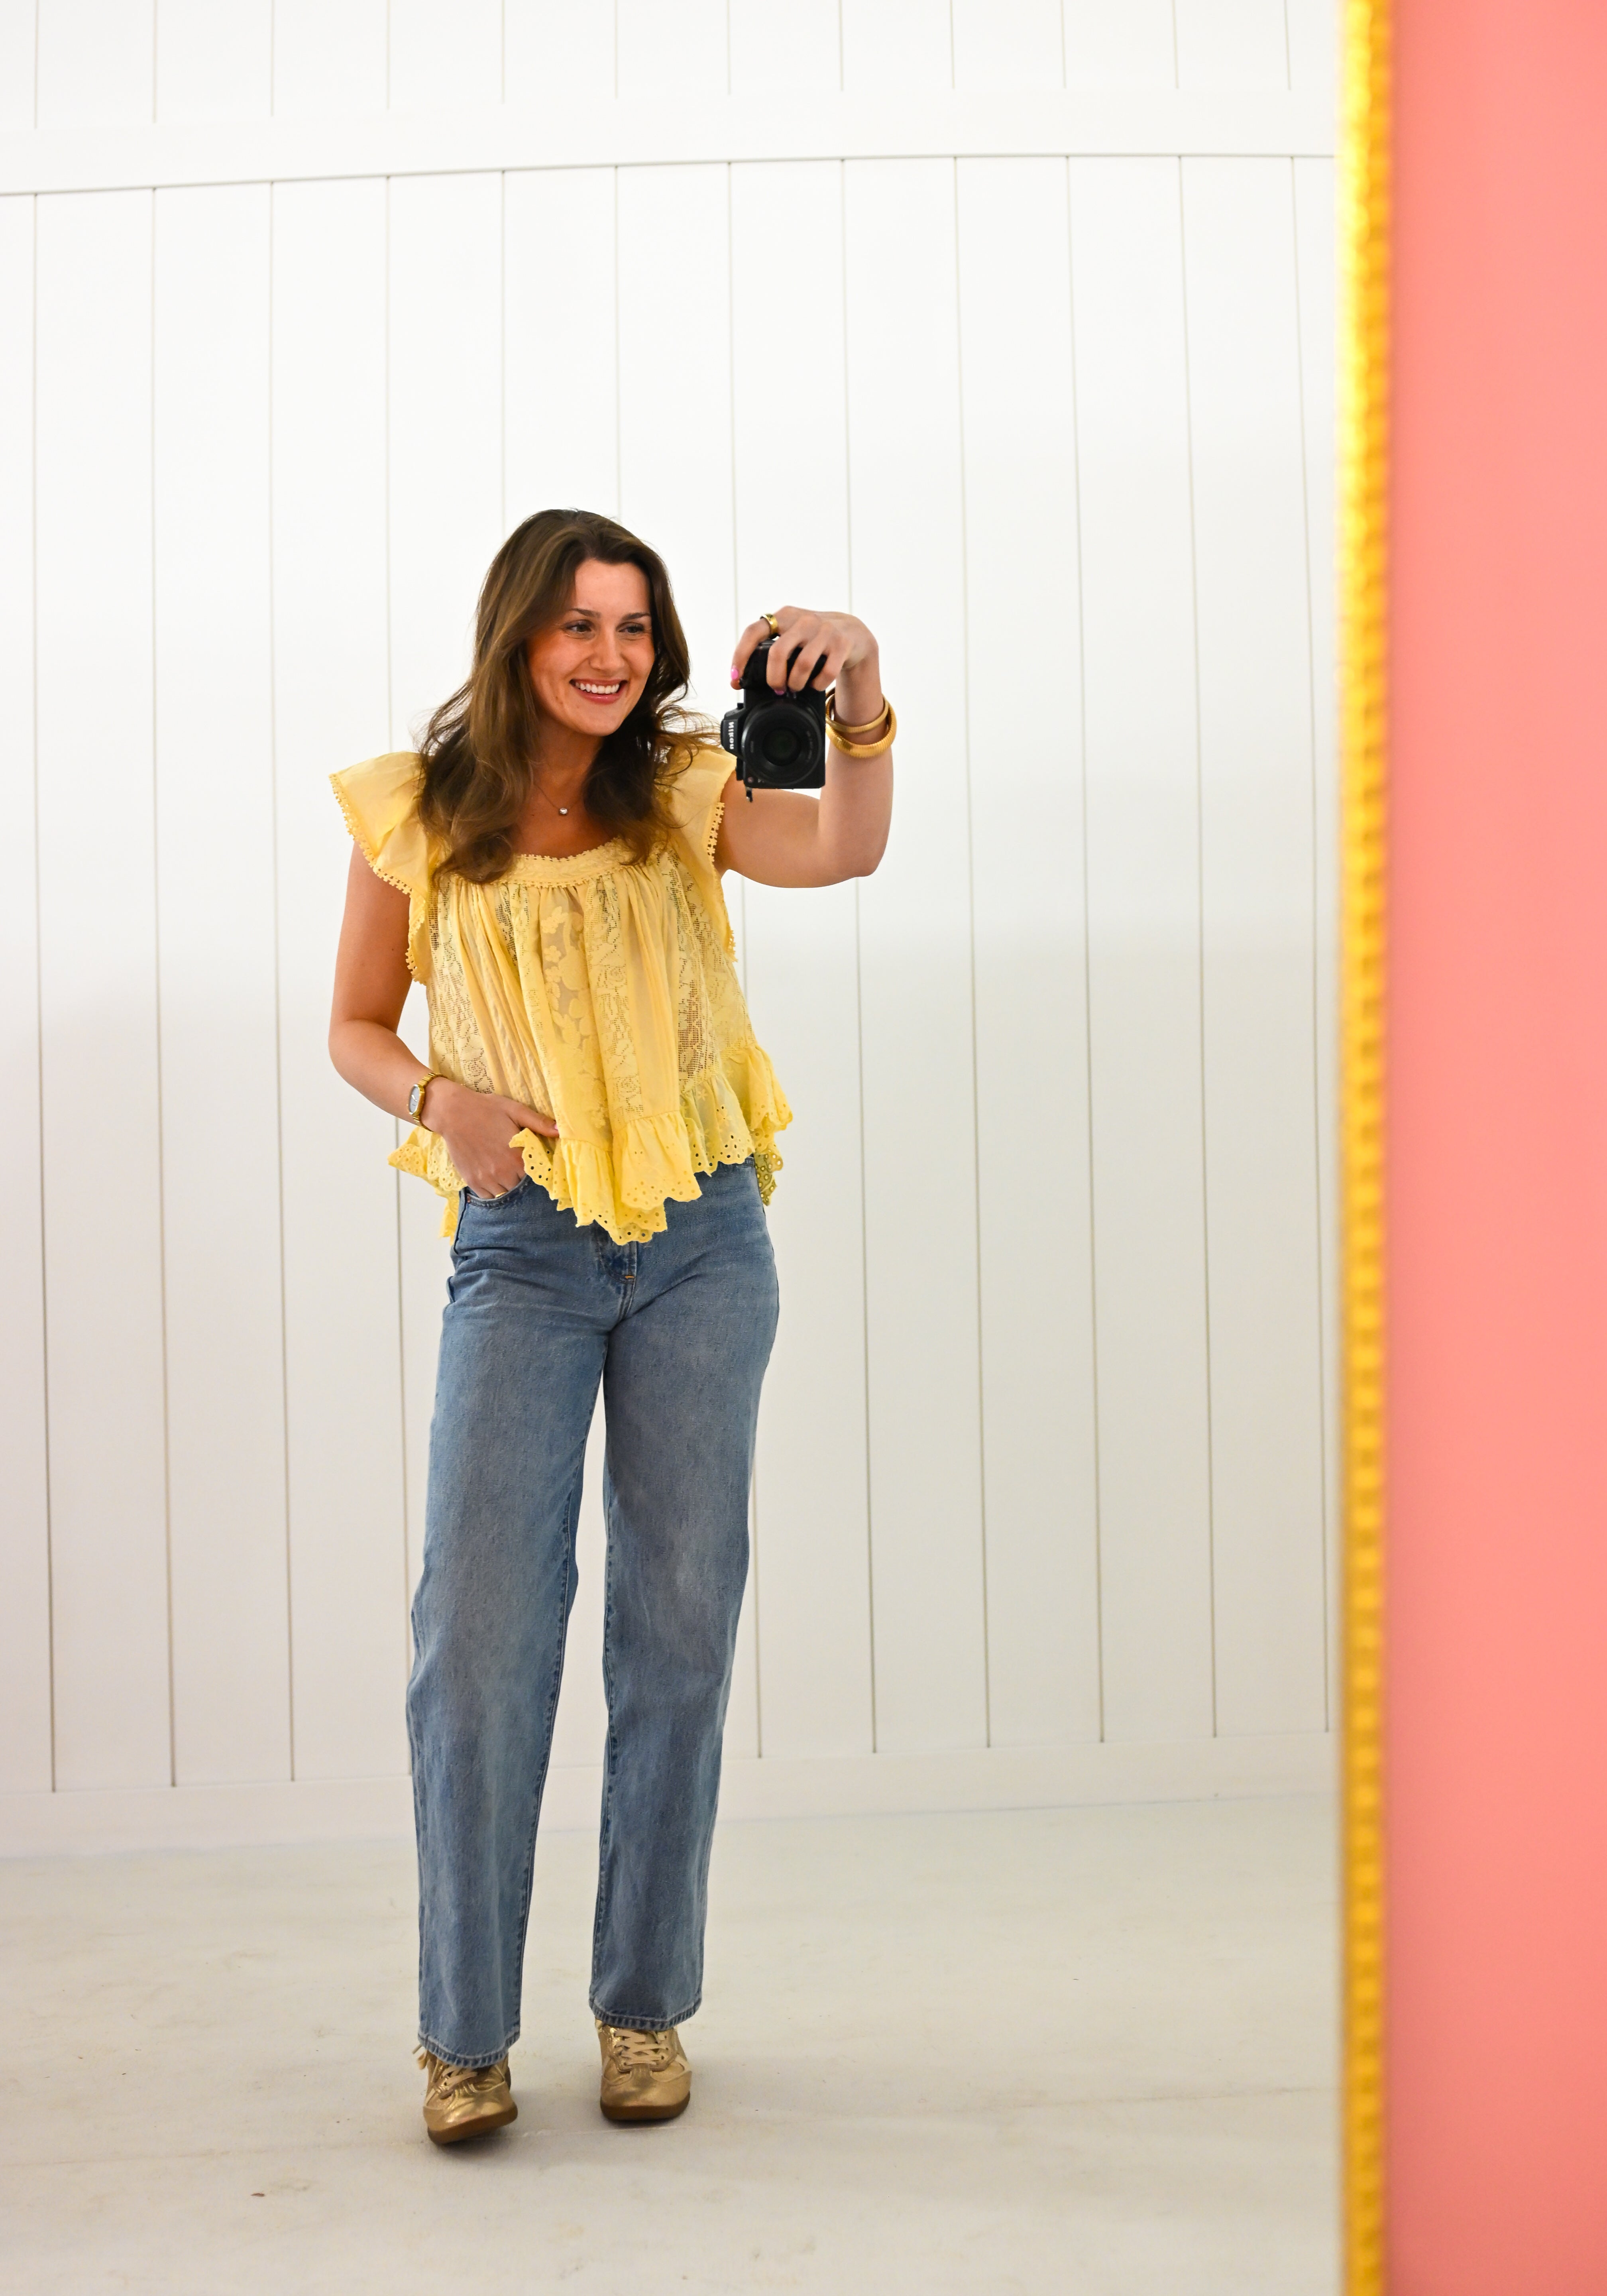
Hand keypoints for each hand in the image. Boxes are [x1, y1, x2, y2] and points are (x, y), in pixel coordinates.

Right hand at [425, 1079, 557, 1198]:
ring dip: (506, 1183)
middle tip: (512, 1161)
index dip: (532, 1167)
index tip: (528, 1159)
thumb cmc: (487, 1109)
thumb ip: (539, 1123)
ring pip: (504, 1192)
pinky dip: (492, 1189)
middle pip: (520, 1185)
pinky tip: (491, 1175)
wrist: (453, 1112)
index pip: (534, 1174)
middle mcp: (502, 1172)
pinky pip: (488, 1195)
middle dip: (519, 1175)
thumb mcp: (516, 1110)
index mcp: (517, 1157)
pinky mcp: (472, 1180)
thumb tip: (561, 1130)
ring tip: (501, 1167)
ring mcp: (486, 1178)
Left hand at [731, 606, 880, 702]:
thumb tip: (738, 680)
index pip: (753, 632)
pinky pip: (826, 672)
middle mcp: (803, 620)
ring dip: (796, 684)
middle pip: (777, 653)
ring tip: (795, 687)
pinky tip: (815, 685)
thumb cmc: (813, 638)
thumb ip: (769, 649)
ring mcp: (824, 630)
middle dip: (773, 678)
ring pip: (802, 665)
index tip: (735, 677)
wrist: (853, 631)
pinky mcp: (842, 644)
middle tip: (776, 688)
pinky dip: (817, 685)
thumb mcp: (791, 634)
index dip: (740, 656)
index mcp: (784, 616)